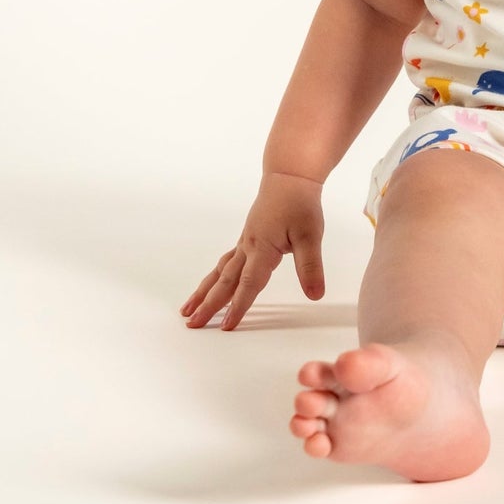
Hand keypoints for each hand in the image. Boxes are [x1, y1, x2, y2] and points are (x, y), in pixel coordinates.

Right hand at [181, 171, 326, 329]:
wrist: (289, 176)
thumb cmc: (300, 203)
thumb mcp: (311, 235)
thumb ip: (311, 267)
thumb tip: (315, 295)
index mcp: (262, 249)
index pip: (248, 284)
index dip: (238, 307)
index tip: (225, 326)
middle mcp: (248, 247)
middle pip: (225, 281)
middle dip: (208, 304)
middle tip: (192, 324)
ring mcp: (245, 242)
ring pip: (220, 272)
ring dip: (204, 291)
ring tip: (188, 308)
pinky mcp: (248, 237)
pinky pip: (226, 262)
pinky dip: (216, 277)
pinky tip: (212, 283)